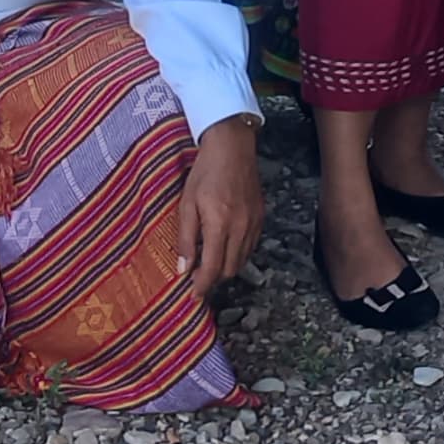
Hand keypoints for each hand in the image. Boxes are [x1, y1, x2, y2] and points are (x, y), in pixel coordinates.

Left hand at [169, 117, 261, 291]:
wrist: (232, 148)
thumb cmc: (205, 172)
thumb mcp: (187, 204)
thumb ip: (185, 238)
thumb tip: (183, 269)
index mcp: (219, 225)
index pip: (212, 269)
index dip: (202, 286)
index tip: (193, 295)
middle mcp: (240, 228)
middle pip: (229, 270)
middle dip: (213, 279)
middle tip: (197, 277)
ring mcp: (253, 224)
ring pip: (241, 261)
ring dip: (225, 268)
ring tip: (209, 262)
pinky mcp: (260, 218)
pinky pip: (250, 247)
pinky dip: (237, 254)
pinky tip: (224, 246)